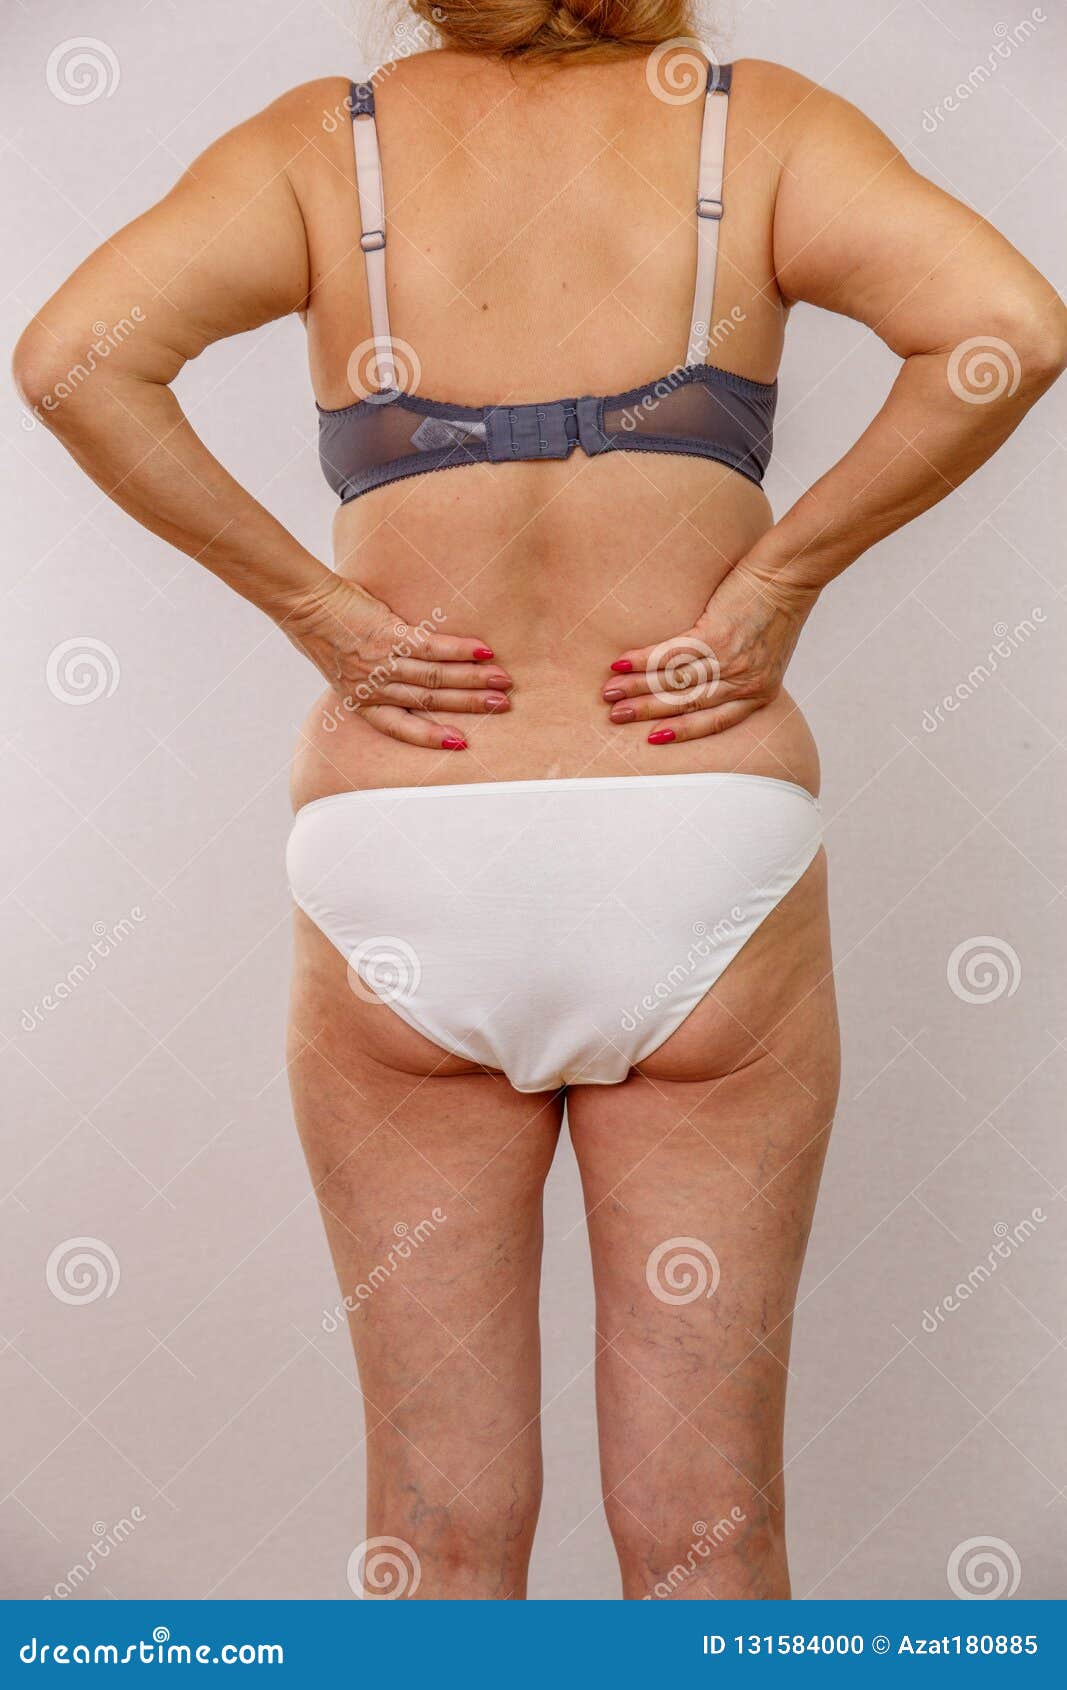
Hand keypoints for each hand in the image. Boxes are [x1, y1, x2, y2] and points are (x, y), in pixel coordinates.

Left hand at [278, 574, 509, 749]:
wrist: (303, 603)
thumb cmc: (323, 631)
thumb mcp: (344, 667)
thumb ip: (373, 678)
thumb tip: (403, 678)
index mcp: (361, 700)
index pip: (400, 727)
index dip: (430, 737)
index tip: (460, 742)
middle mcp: (373, 686)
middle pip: (428, 701)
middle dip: (468, 705)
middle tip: (500, 706)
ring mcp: (381, 662)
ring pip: (435, 677)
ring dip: (473, 680)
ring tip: (501, 681)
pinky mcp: (388, 635)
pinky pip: (431, 647)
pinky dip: (460, 650)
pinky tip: (483, 651)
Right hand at [602, 560, 818, 742]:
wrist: (791, 573)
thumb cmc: (777, 607)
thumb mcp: (767, 654)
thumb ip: (741, 673)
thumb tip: (707, 678)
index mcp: (760, 692)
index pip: (715, 722)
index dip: (682, 731)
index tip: (653, 737)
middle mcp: (746, 681)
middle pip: (687, 704)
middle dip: (647, 712)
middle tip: (615, 717)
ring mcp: (732, 659)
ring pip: (675, 681)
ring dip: (637, 687)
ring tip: (610, 692)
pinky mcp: (719, 634)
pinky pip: (673, 653)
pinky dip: (644, 659)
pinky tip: (622, 662)